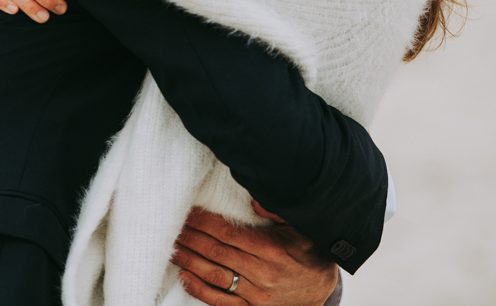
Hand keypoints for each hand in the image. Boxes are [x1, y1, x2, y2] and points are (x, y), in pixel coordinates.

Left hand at [171, 205, 337, 305]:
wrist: (322, 289)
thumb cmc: (307, 252)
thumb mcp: (300, 226)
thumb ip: (276, 211)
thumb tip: (253, 199)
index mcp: (272, 249)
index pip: (228, 232)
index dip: (204, 221)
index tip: (188, 211)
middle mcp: (263, 273)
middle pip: (216, 252)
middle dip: (191, 237)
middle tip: (173, 225)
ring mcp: (257, 295)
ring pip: (214, 276)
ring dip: (189, 261)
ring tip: (172, 247)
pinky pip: (221, 302)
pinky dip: (199, 290)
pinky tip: (184, 276)